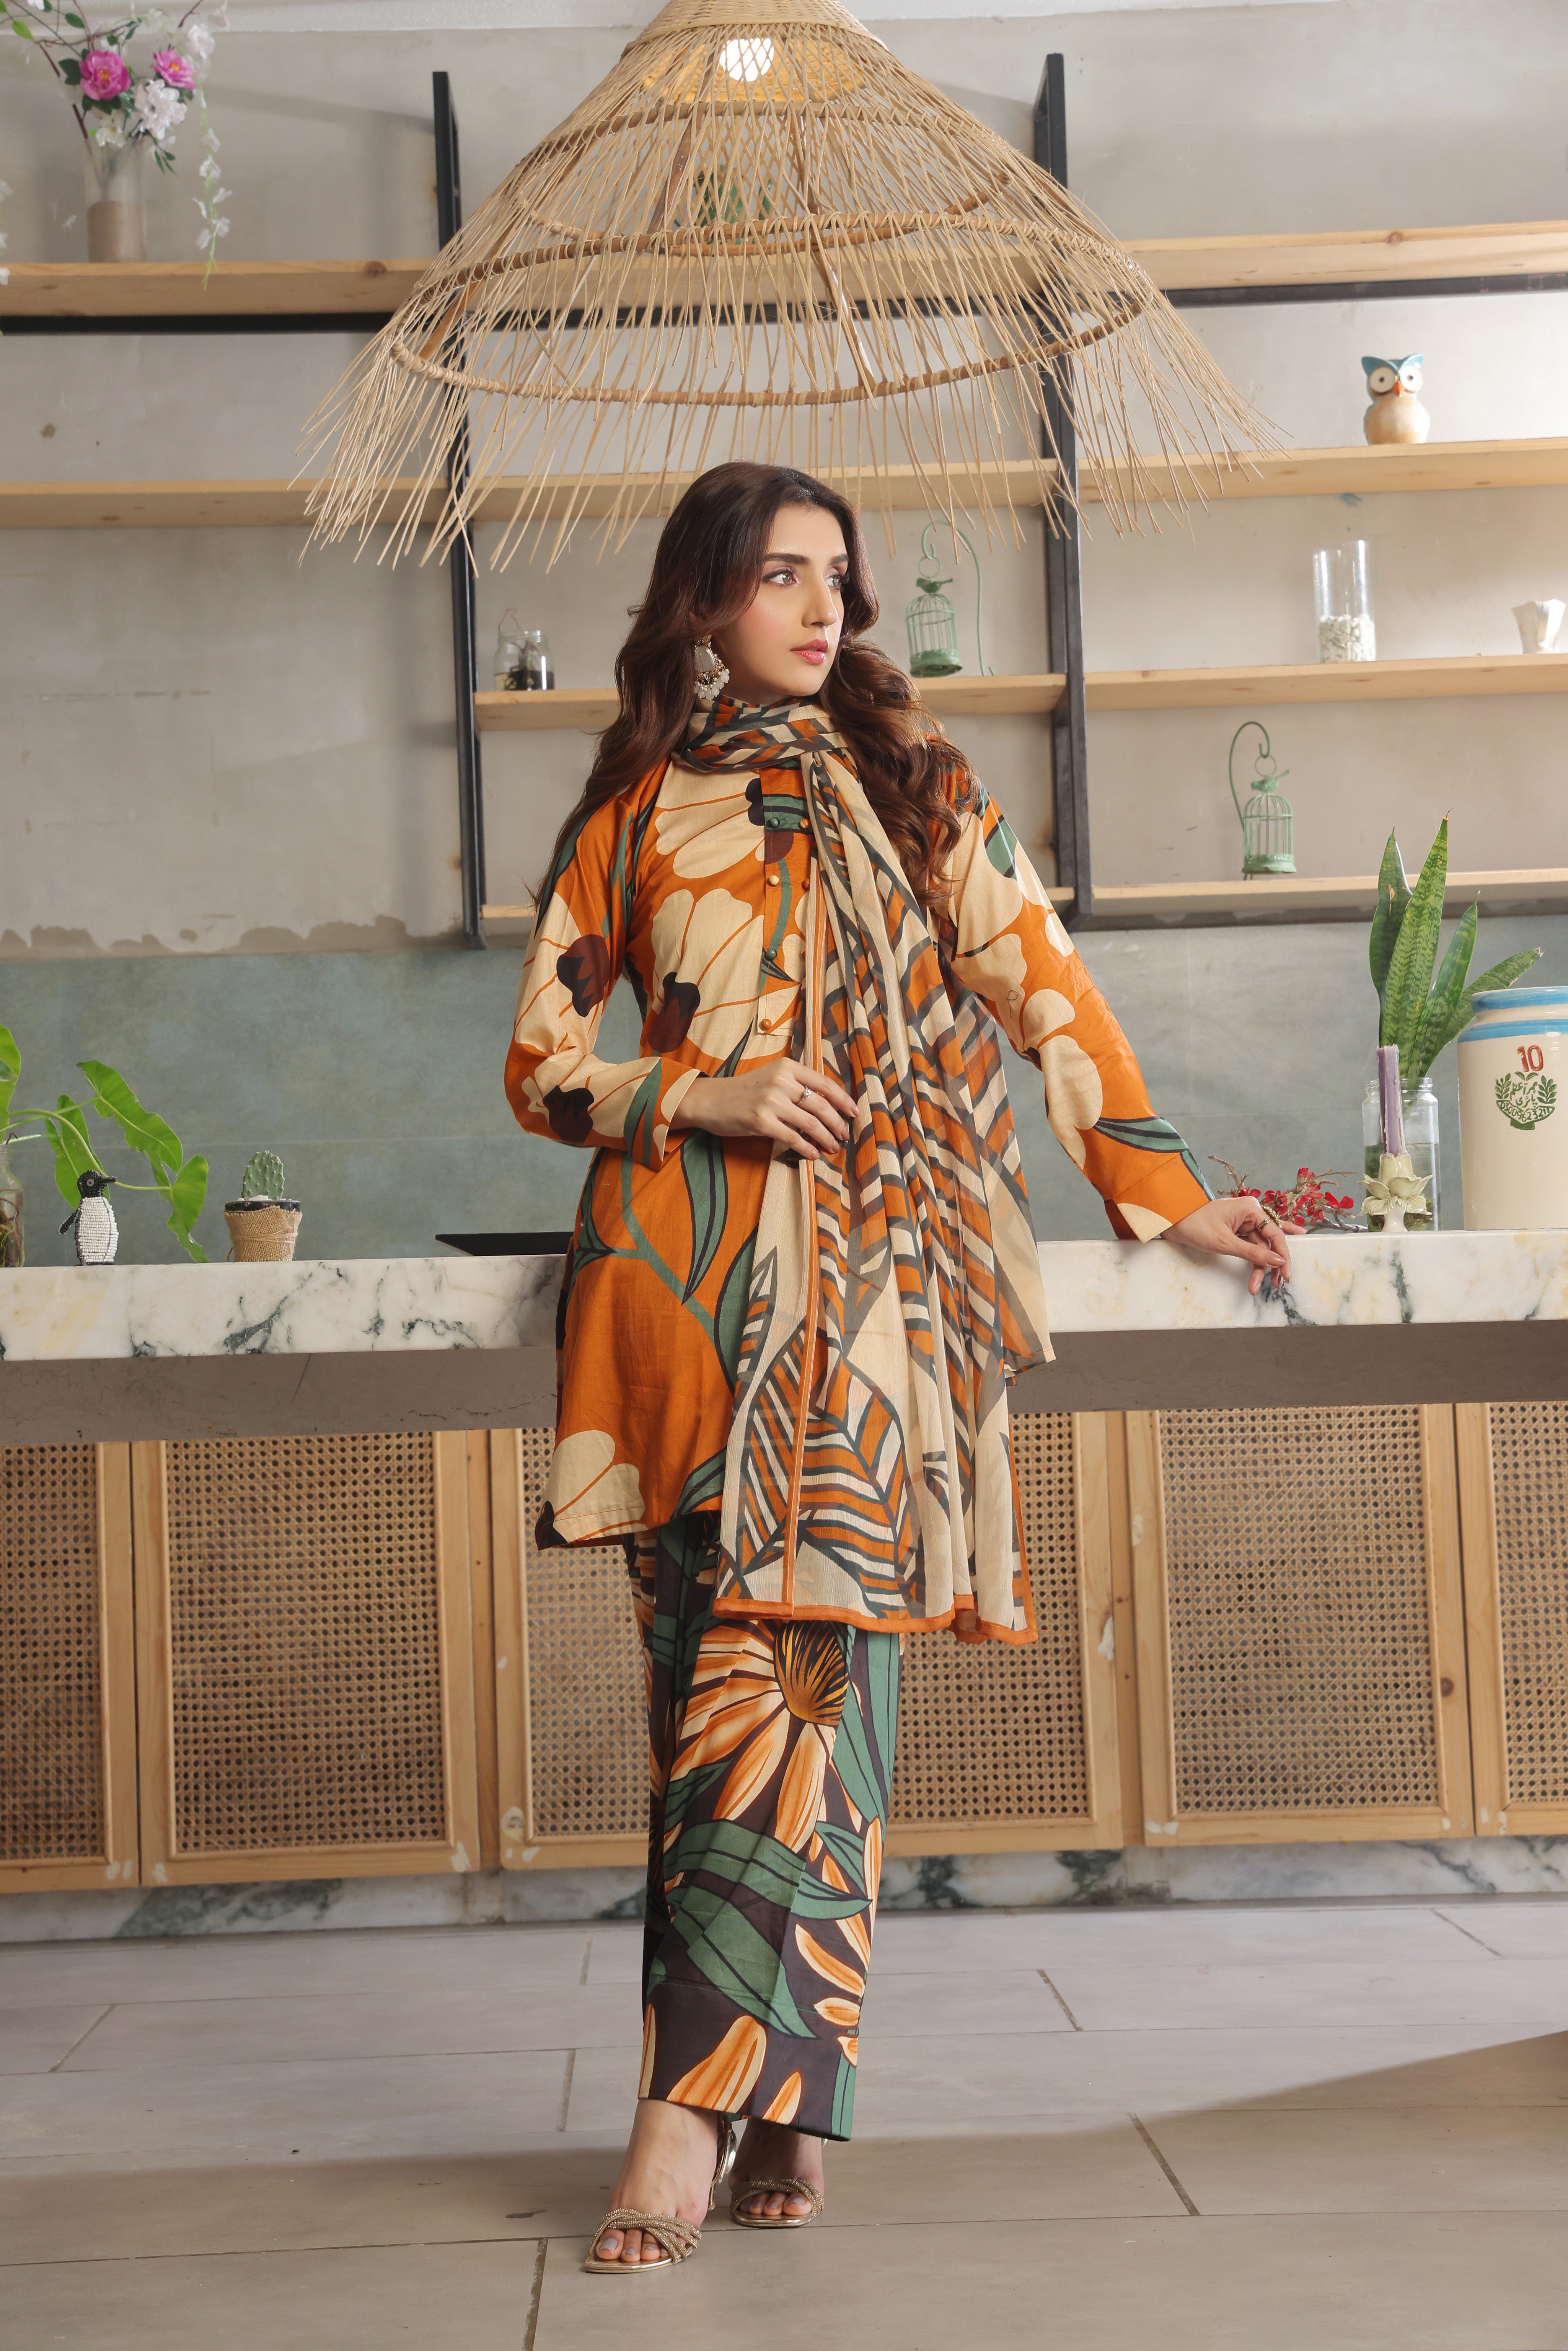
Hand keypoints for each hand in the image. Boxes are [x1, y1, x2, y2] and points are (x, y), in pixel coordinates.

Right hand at [671, 1057, 855, 1160]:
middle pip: (821, 1105)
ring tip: (833, 1147)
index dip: (843, 1100)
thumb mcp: (772, 1077)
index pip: (824, 1083)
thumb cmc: (743, 1091)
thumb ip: (796, 1084)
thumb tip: (828, 1104)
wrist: (710, 1100)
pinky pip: (792, 1138)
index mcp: (787, 1067)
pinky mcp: (761, 1121)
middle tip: (844, 1135)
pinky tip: (813, 1154)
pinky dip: (806, 1148)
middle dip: (837, 1123)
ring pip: (810, 1123)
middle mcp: (780, 1081)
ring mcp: (770, 1101)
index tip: (854, 1113)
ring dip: (826, 1138)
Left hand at [1163, 1195, 1299, 1295]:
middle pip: (1269, 1241)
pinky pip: (1252, 1245)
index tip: (1286, 1273)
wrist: (1173, 1222)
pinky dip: (1256, 1258)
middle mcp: (1251, 1213)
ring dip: (1260, 1266)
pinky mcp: (1237, 1230)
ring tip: (1256, 1286)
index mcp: (1250, 1209)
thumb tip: (1277, 1261)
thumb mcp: (1225, 1242)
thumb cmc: (1196, 1226)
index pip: (1275, 1233)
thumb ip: (1253, 1252)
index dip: (1283, 1254)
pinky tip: (1275, 1264)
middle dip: (1272, 1263)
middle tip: (1277, 1283)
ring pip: (1260, 1247)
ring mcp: (1244, 1221)